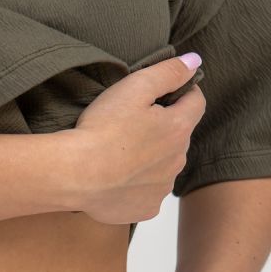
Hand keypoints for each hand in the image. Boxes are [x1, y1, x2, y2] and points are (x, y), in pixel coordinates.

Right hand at [67, 54, 205, 224]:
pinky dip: (138, 186)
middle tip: (131, 124)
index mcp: (178, 129)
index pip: (195, 103)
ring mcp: (162, 189)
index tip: (163, 92)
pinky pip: (148, 194)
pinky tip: (118, 179)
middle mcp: (177, 161)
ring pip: (164, 167)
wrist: (75, 176)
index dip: (182, 92)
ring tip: (121, 155)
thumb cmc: (102, 130)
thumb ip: (169, 72)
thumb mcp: (135, 87)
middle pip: (179, 137)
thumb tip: (195, 62)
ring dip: (151, 159)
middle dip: (163, 128)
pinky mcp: (146, 209)